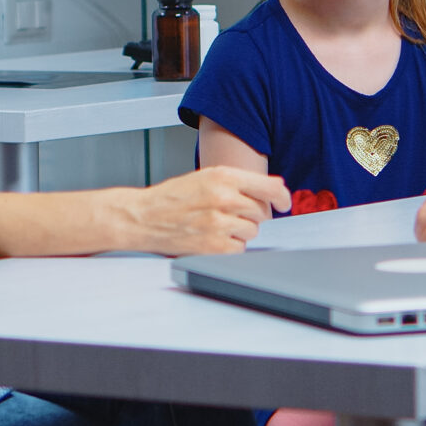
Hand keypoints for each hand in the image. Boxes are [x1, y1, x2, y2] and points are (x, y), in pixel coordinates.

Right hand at [112, 166, 291, 255]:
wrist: (141, 217)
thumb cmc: (172, 197)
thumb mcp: (205, 177)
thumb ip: (237, 182)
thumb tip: (273, 189)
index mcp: (223, 176)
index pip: (270, 187)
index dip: (282, 197)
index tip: (284, 203)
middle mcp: (224, 198)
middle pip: (262, 212)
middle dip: (251, 215)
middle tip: (228, 214)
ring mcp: (219, 223)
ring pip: (252, 231)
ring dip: (239, 230)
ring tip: (215, 225)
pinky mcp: (213, 246)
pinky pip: (239, 249)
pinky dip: (230, 247)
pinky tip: (211, 238)